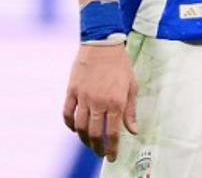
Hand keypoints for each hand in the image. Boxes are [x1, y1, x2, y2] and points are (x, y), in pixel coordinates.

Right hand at [63, 44, 138, 161]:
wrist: (102, 44)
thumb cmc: (120, 64)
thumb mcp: (132, 86)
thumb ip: (131, 110)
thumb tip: (134, 130)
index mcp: (116, 102)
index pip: (113, 133)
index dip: (112, 148)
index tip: (112, 157)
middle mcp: (98, 102)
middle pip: (95, 133)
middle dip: (97, 147)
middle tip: (100, 153)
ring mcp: (83, 97)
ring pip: (80, 126)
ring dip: (84, 139)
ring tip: (89, 143)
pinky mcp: (72, 91)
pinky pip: (67, 113)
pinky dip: (70, 124)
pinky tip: (75, 128)